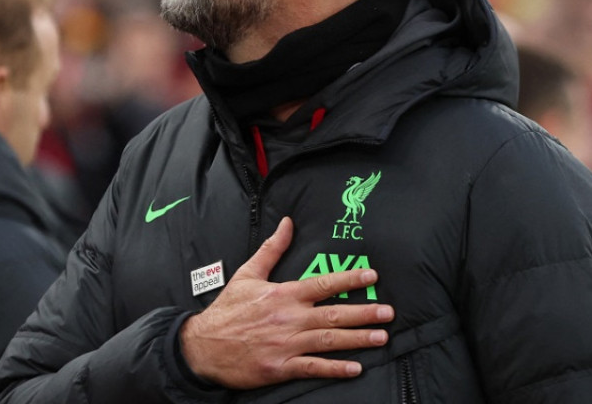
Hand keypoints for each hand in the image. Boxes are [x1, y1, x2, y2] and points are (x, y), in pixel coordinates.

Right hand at [179, 217, 392, 388]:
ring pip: (328, 342)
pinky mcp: (280, 367)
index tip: (371, 277)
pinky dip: (335, 368)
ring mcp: (286, 344)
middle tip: (388, 312)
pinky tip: (355, 368)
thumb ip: (272, 249)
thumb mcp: (247, 274)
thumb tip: (288, 223)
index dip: (349, 279)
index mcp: (283, 295)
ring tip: (381, 337)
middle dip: (364, 313)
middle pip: (333, 315)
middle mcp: (288, 319)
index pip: (323, 284)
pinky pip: (313, 368)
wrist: (203, 346)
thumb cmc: (227, 310)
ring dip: (357, 340)